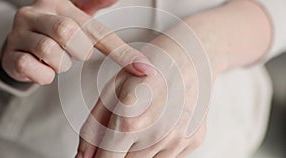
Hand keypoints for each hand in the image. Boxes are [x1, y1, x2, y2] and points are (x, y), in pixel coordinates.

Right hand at [2, 0, 155, 84]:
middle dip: (78, 51)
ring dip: (61, 64)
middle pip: (68, 32)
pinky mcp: (11, 56)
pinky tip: (42, 68)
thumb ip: (96, 8)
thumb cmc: (55, 30)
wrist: (21, 44)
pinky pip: (33, 69)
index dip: (120, 51)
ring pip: (51, 52)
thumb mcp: (77, 17)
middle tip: (73, 51)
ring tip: (57, 58)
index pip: (96, 30)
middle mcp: (35, 13)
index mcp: (58, 4)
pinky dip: (43, 75)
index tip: (143, 68)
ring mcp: (19, 34)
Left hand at [76, 39, 210, 157]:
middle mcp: (156, 135)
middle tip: (122, 133)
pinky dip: (159, 148)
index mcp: (129, 121)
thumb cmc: (147, 69)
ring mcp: (178, 140)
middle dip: (118, 153)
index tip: (101, 154)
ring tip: (144, 124)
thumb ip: (93, 129)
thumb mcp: (111, 91)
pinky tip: (161, 125)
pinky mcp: (193, 141)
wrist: (189, 55)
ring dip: (139, 152)